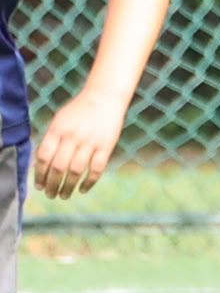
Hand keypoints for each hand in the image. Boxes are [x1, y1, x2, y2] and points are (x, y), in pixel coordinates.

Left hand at [33, 84, 127, 199]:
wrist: (104, 97)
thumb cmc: (78, 111)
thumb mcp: (60, 121)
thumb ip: (51, 140)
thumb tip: (42, 166)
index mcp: (58, 129)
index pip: (44, 156)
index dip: (40, 174)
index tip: (39, 185)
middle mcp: (73, 136)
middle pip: (59, 166)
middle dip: (52, 184)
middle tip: (50, 195)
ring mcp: (90, 141)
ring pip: (76, 170)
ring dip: (69, 186)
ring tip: (64, 195)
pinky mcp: (106, 146)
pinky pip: (96, 169)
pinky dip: (89, 182)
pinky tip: (83, 190)